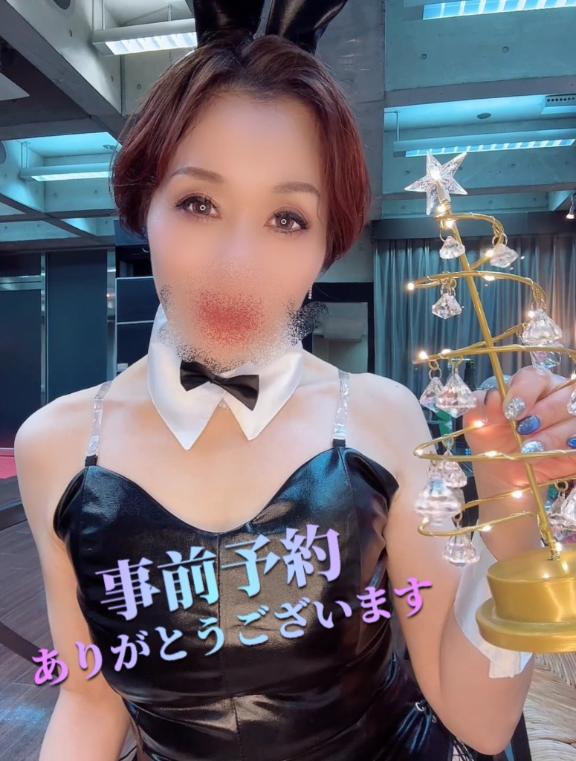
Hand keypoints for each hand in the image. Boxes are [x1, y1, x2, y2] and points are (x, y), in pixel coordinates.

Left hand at [462, 366, 575, 488]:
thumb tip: (492, 397)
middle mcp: (559, 397)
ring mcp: (573, 419)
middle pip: (567, 392)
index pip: (535, 377)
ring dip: (554, 435)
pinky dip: (572, 445)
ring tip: (531, 451)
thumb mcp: (480, 429)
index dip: (524, 391)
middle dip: (545, 412)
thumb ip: (481, 410)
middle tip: (524, 431)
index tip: (510, 411)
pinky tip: (559, 452)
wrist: (505, 475)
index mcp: (531, 386)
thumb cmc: (494, 443)